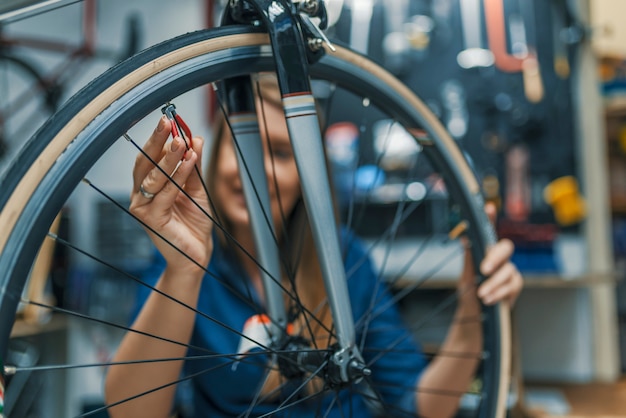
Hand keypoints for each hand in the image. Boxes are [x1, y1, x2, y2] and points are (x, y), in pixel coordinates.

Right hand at [129, 116, 212, 273]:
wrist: (197, 254)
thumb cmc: (194, 222)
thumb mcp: (197, 188)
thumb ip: (194, 166)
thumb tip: (195, 138)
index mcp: (148, 186)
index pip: (148, 157)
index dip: (157, 139)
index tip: (169, 120)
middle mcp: (141, 195)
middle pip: (145, 162)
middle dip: (156, 141)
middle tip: (166, 122)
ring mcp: (143, 207)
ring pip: (155, 176)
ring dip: (169, 156)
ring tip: (181, 141)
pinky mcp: (151, 219)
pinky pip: (167, 192)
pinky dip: (179, 174)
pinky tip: (191, 161)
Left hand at [476, 204, 522, 305]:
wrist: (474, 315)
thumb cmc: (469, 292)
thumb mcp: (466, 274)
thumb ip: (469, 257)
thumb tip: (465, 237)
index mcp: (485, 251)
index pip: (489, 232)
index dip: (490, 219)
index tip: (488, 207)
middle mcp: (500, 258)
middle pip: (506, 247)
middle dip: (495, 257)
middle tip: (484, 270)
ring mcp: (509, 271)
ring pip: (509, 270)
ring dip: (494, 283)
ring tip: (482, 294)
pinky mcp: (514, 285)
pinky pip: (512, 286)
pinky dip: (500, 293)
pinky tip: (489, 299)